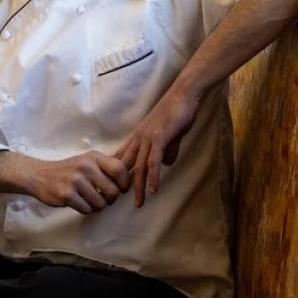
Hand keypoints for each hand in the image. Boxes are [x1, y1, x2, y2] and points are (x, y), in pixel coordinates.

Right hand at [27, 151, 129, 214]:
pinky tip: (79, 203)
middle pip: (113, 191)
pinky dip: (86, 210)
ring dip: (98, 206)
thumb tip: (131, 176)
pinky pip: (87, 209)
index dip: (124, 183)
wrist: (39, 175)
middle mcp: (85, 166)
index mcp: (93, 157)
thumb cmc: (68, 171)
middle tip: (103, 198)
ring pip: (101, 203)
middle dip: (110, 199)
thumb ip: (105, 167)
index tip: (120, 189)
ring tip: (89, 201)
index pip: (120, 169)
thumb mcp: (86, 161)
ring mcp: (76, 180)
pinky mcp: (67, 194)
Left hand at [115, 87, 200, 207]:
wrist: (184, 94)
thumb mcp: (171, 135)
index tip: (113, 189)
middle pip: (127, 166)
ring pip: (140, 167)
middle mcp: (139, 138)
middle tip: (119, 202)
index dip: (117, 174)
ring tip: (139, 203)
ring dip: (139, 187)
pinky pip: (154, 160)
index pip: (123, 158)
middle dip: (122, 185)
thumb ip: (167, 150)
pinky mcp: (160, 137)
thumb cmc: (178, 112)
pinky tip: (153, 189)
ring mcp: (148, 138)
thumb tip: (167, 163)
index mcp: (139, 137)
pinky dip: (153, 176)